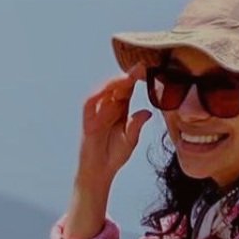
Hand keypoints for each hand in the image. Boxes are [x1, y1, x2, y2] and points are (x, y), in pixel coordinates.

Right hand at [75, 66, 152, 194]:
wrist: (100, 172)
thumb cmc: (115, 155)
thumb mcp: (131, 139)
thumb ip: (137, 125)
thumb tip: (148, 112)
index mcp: (121, 109)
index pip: (129, 89)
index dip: (138, 78)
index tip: (151, 68)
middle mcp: (109, 107)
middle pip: (118, 86)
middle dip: (129, 75)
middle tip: (143, 66)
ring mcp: (97, 112)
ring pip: (105, 91)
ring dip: (115, 82)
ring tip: (128, 77)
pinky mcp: (88, 121)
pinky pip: (90, 104)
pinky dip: (97, 95)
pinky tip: (108, 90)